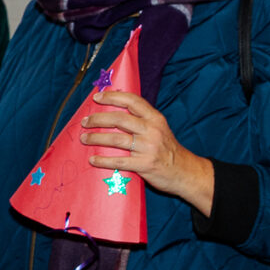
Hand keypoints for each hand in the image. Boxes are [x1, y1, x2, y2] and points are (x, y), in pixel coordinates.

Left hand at [80, 89, 215, 214]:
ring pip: (116, 139)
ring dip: (96, 138)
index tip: (97, 97)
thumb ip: (142, 120)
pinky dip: (103, 160)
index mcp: (155, 118)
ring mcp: (148, 148)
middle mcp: (152, 130)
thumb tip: (115, 110)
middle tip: (85, 121)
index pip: (132, 101)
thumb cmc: (167, 149)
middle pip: (119, 119)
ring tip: (84, 138)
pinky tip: (93, 159)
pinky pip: (119, 162)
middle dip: (98, 119)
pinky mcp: (145, 165)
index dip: (112, 97)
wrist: (185, 172)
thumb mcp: (160, 128)